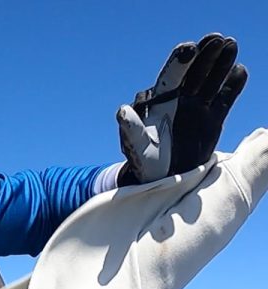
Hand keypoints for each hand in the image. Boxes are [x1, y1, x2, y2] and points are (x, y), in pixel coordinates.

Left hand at [117, 33, 247, 184]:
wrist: (163, 177)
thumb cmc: (143, 160)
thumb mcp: (136, 145)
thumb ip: (131, 128)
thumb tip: (122, 110)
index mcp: (159, 101)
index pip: (170, 76)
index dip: (179, 61)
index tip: (189, 50)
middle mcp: (179, 99)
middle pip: (194, 72)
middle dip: (204, 55)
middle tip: (217, 39)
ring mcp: (197, 107)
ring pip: (211, 80)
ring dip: (221, 63)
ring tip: (230, 44)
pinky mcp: (213, 117)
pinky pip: (225, 98)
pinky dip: (232, 85)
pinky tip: (239, 71)